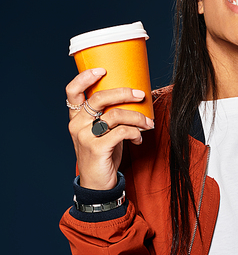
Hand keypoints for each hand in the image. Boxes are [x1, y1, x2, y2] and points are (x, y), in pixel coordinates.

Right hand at [66, 68, 153, 189]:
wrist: (97, 184)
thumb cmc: (103, 154)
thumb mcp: (102, 132)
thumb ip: (108, 115)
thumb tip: (134, 97)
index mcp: (76, 118)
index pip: (72, 91)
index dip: (85, 77)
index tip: (102, 70)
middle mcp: (77, 125)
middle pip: (99, 98)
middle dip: (123, 93)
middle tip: (140, 95)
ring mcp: (85, 136)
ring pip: (115, 114)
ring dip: (137, 117)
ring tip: (148, 124)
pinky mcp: (97, 148)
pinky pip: (121, 132)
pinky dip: (135, 133)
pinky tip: (138, 139)